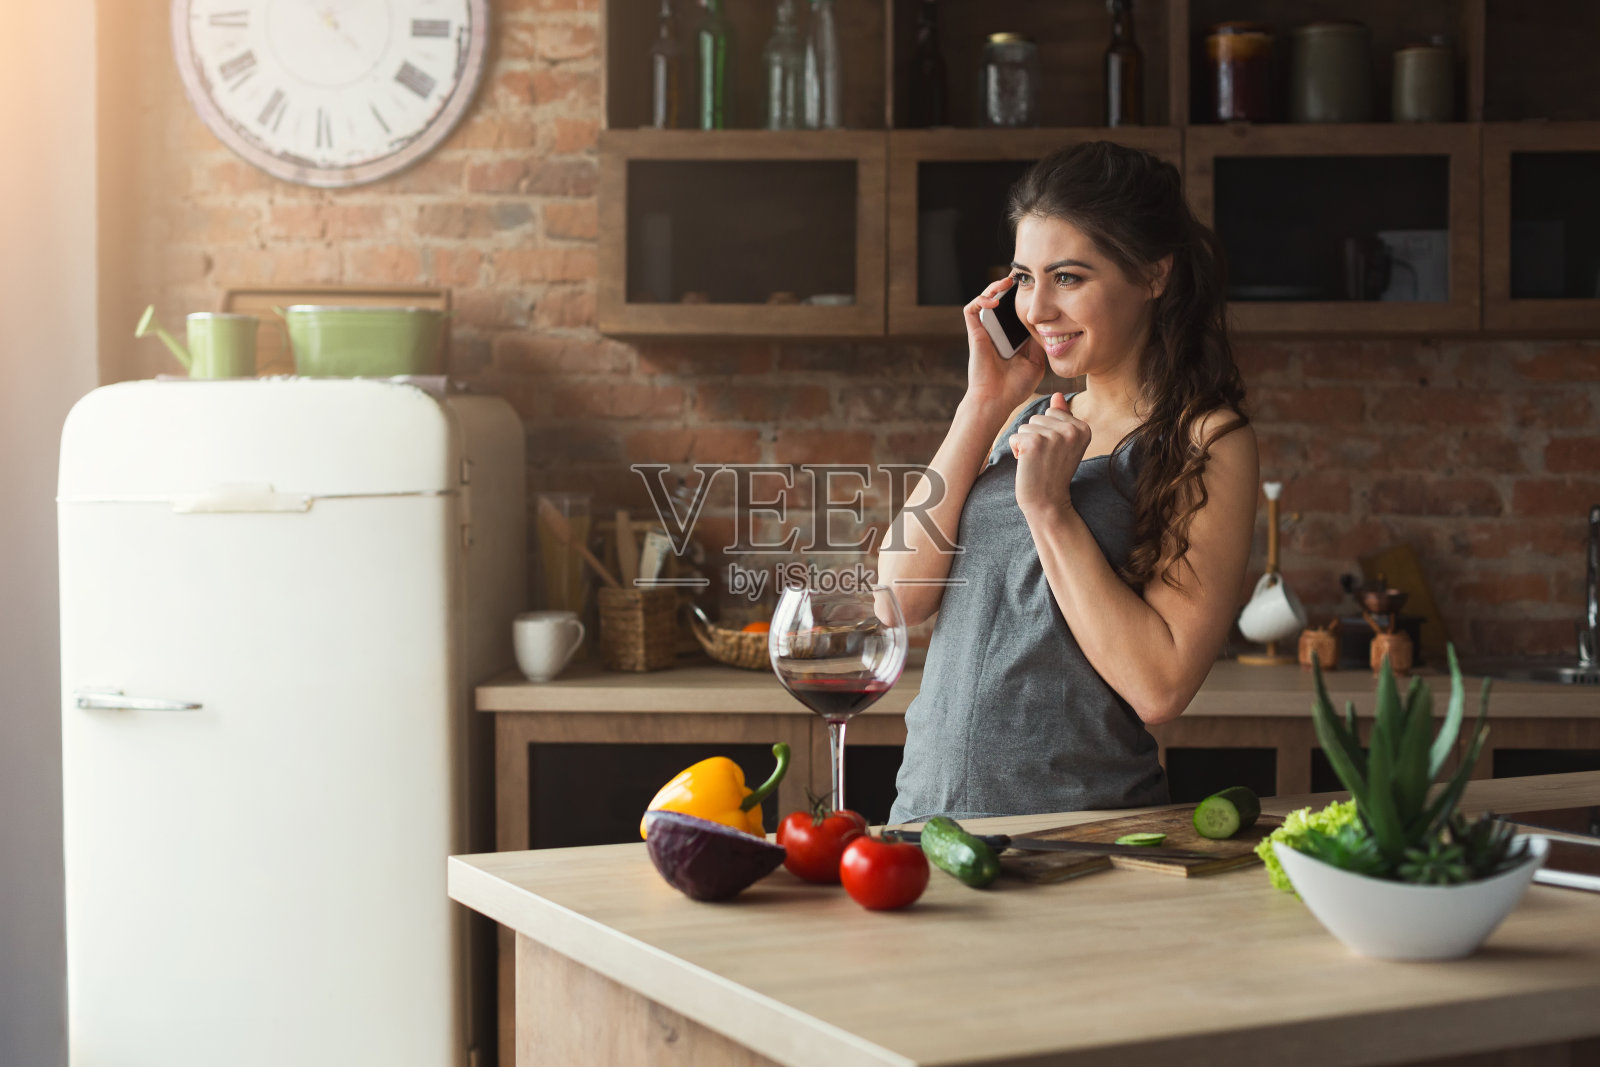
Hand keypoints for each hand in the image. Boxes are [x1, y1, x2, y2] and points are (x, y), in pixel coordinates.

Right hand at [962, 276, 1044, 413]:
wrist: (997, 400)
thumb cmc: (1014, 387)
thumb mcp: (1036, 362)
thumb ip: (1039, 344)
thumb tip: (1047, 325)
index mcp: (1010, 338)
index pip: (1013, 310)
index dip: (1021, 297)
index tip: (1034, 285)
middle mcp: (996, 332)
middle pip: (999, 301)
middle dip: (1008, 286)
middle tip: (1021, 276)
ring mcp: (984, 331)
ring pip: (983, 299)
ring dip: (993, 286)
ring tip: (1007, 282)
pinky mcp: (974, 333)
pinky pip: (972, 309)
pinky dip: (981, 299)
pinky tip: (995, 301)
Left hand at [1010, 392, 1090, 519]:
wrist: (1048, 502)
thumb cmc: (1053, 473)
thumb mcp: (1064, 444)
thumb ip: (1062, 418)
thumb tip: (1057, 394)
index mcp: (1084, 428)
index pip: (1053, 412)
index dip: (1048, 433)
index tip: (1056, 453)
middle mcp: (1072, 429)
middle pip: (1038, 417)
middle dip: (1035, 437)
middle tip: (1045, 459)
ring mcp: (1054, 435)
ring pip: (1025, 426)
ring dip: (1025, 444)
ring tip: (1037, 462)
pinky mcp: (1035, 442)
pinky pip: (1015, 436)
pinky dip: (1016, 451)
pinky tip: (1027, 465)